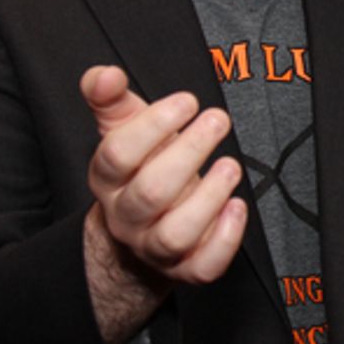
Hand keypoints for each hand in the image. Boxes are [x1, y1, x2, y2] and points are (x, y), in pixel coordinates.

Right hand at [82, 65, 246, 287]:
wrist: (143, 227)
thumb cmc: (142, 166)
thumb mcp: (123, 127)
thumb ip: (110, 97)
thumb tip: (105, 74)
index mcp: (107, 179)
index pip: (118, 154)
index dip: (153, 126)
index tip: (188, 101)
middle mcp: (127, 217)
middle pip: (151, 192)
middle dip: (189, 153)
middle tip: (218, 120)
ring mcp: (155, 247)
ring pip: (175, 234)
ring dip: (208, 198)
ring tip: (231, 166)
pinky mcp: (186, 269)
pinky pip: (203, 266)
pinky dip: (225, 239)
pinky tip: (237, 207)